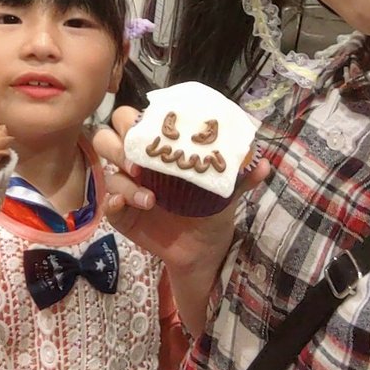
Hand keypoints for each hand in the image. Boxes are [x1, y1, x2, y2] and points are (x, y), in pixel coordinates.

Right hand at [94, 106, 269, 333]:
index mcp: (158, 147)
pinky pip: (108, 203)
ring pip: (107, 170)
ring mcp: (125, 186)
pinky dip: (115, 202)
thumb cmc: (210, 210)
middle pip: (107, 137)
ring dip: (122, 178)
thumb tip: (262, 163)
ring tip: (149, 198)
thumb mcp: (227, 191)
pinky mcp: (120, 212)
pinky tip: (127, 206)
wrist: (203, 250)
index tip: (152, 132)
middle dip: (119, 145)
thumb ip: (241, 176)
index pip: (133, 119)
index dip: (134, 120)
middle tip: (139, 163)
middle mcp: (136, 161)